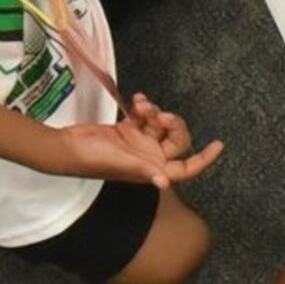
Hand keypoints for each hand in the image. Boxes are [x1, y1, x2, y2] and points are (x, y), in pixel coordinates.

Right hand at [45, 95, 222, 187]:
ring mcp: (138, 144)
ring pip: (160, 125)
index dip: (204, 160)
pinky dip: (143, 107)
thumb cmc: (91, 159)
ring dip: (154, 111)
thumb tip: (166, 183)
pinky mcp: (127, 131)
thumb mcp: (121, 163)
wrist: (66, 147)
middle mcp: (149, 157)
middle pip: (176, 140)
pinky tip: (136, 99)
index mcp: (152, 169)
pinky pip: (144, 116)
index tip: (218, 145)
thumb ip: (144, 169)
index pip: (186, 168)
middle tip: (159, 114)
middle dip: (172, 124)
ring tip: (141, 105)